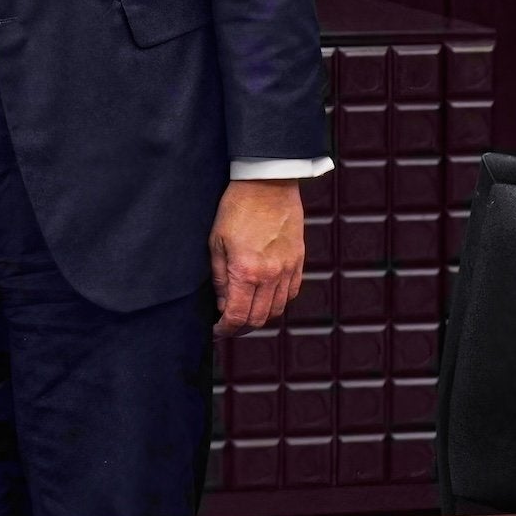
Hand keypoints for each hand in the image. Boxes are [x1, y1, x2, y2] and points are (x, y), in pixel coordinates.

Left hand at [209, 179, 305, 335]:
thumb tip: (221, 303)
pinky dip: (277, 302)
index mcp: (246, 272)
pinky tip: (264, 295)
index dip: (225, 329)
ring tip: (245, 311)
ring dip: (260, 316)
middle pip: (258, 319)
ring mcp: (288, 270)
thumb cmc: (236, 208)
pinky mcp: (299, 261)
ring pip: (277, 310)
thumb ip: (220, 277)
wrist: (268, 184)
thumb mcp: (216, 241)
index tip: (216, 330)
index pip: (237, 316)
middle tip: (228, 324)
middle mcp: (270, 276)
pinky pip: (291, 293)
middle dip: (240, 328)